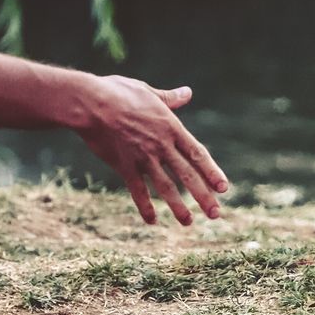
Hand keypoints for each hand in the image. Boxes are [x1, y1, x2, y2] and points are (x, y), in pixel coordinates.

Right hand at [76, 75, 227, 224]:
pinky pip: (137, 190)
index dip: (212, 172)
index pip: (198, 154)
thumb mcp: (149, 92)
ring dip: (178, 206)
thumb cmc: (118, 92)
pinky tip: (152, 221)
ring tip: (189, 223)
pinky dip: (145, 206)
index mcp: (171, 127)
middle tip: (215, 214)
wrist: (90, 103)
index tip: (224, 188)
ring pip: (165, 186)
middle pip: (187, 175)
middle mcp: (161, 145)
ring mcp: (143, 157)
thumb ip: (170, 98)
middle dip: (203, 196)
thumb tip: (187, 92)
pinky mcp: (124, 165)